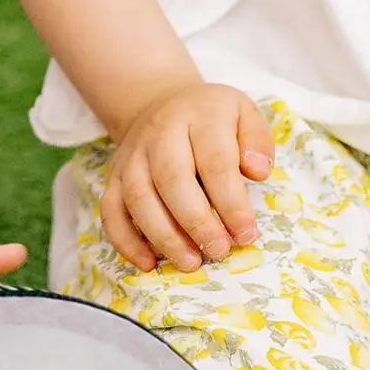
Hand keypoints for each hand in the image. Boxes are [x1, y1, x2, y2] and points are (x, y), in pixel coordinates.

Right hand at [103, 84, 273, 272]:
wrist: (161, 106)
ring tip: (191, 262)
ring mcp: (131, 157)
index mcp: (198, 117)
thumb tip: (258, 172)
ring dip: (164, 236)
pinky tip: (148, 263)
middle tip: (219, 251)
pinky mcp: (113, 178)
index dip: (231, 202)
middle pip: (172, 179)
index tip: (246, 233)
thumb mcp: (244, 114)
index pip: (215, 161)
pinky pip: (110, 212)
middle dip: (197, 222)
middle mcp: (159, 134)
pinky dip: (126, 241)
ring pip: (139, 199)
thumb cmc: (211, 119)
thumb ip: (258, 141)